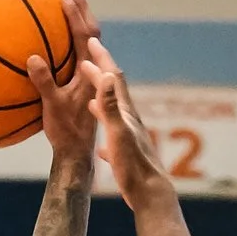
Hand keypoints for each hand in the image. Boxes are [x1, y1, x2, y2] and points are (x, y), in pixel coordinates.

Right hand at [31, 0, 101, 170]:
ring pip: (88, 45)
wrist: (80, 157)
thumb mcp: (54, 109)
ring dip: (77, 24)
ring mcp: (92, 80)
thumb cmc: (68, 135)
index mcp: (93, 74)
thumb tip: (33, 58)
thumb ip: (46, 83)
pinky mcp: (86, 87)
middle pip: (92, 34)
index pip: (88, 37)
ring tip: (63, 7)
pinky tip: (54, 42)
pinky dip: (70, 42)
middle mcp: (96, 74)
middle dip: (81, 10)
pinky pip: (78, 57)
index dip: (77, 15)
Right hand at [85, 40, 174, 212]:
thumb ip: (110, 106)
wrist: (150, 195)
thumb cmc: (133, 166)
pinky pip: (113, 139)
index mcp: (124, 113)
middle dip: (99, 72)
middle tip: (86, 57)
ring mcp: (129, 138)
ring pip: (113, 113)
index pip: (112, 77)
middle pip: (113, 90)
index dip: (102, 58)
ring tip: (90, 92)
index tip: (90, 40)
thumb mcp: (117, 133)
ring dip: (101, 100)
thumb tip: (106, 76)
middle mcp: (128, 121)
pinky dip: (105, 132)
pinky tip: (99, 142)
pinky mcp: (127, 156)